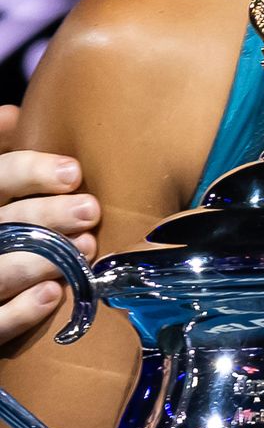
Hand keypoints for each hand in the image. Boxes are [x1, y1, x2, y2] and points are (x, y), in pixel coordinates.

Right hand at [0, 105, 99, 343]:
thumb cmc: (2, 219)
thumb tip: (13, 114)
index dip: (30, 172)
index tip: (75, 172)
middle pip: (3, 225)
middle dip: (47, 217)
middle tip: (91, 210)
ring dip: (42, 260)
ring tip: (86, 247)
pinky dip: (21, 313)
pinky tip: (54, 295)